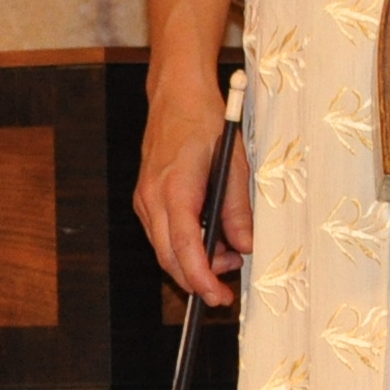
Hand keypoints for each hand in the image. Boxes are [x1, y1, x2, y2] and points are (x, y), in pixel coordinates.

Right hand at [133, 73, 249, 309]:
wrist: (176, 94)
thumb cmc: (204, 121)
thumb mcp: (234, 163)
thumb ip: (238, 208)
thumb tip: (245, 245)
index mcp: (175, 188)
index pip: (184, 246)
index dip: (200, 278)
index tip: (216, 296)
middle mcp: (152, 197)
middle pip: (169, 257)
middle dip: (198, 279)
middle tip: (228, 288)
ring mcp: (144, 198)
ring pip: (164, 249)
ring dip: (193, 262)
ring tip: (228, 253)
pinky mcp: (145, 197)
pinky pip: (162, 234)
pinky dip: (184, 245)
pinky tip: (209, 236)